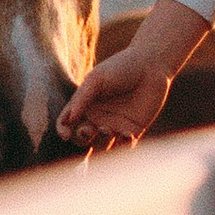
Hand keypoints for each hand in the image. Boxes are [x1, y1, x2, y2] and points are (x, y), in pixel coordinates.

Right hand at [58, 38, 179, 149]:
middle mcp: (97, 119)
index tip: (66, 135)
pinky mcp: (132, 131)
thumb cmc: (120, 67)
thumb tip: (69, 120)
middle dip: (81, 139)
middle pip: (82, 139)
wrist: (151, 67)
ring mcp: (114, 127)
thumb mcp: (97, 79)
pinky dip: (124, 146)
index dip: (63, 131)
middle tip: (89, 131)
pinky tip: (128, 135)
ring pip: (102, 147)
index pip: (67, 123)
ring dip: (102, 143)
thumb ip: (82, 98)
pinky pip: (124, 147)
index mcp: (85, 105)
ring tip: (108, 129)